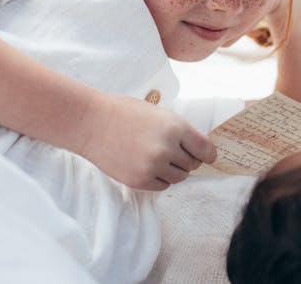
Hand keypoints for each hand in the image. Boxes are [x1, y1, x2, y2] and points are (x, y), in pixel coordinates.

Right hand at [77, 92, 216, 190]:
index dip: (208, 154)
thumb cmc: (125, 113)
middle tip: (172, 151)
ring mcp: (153, 167)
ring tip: (157, 157)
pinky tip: (146, 164)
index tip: (208, 157)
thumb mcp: (160, 114)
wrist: (92, 123)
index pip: (205, 149)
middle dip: (186, 159)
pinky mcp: (139, 180)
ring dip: (173, 170)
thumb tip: (200, 150)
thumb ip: (180, 132)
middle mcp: (167, 149)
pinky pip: (162, 186)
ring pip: (178, 178)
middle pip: (192, 165)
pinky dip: (159, 178)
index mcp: (175, 127)